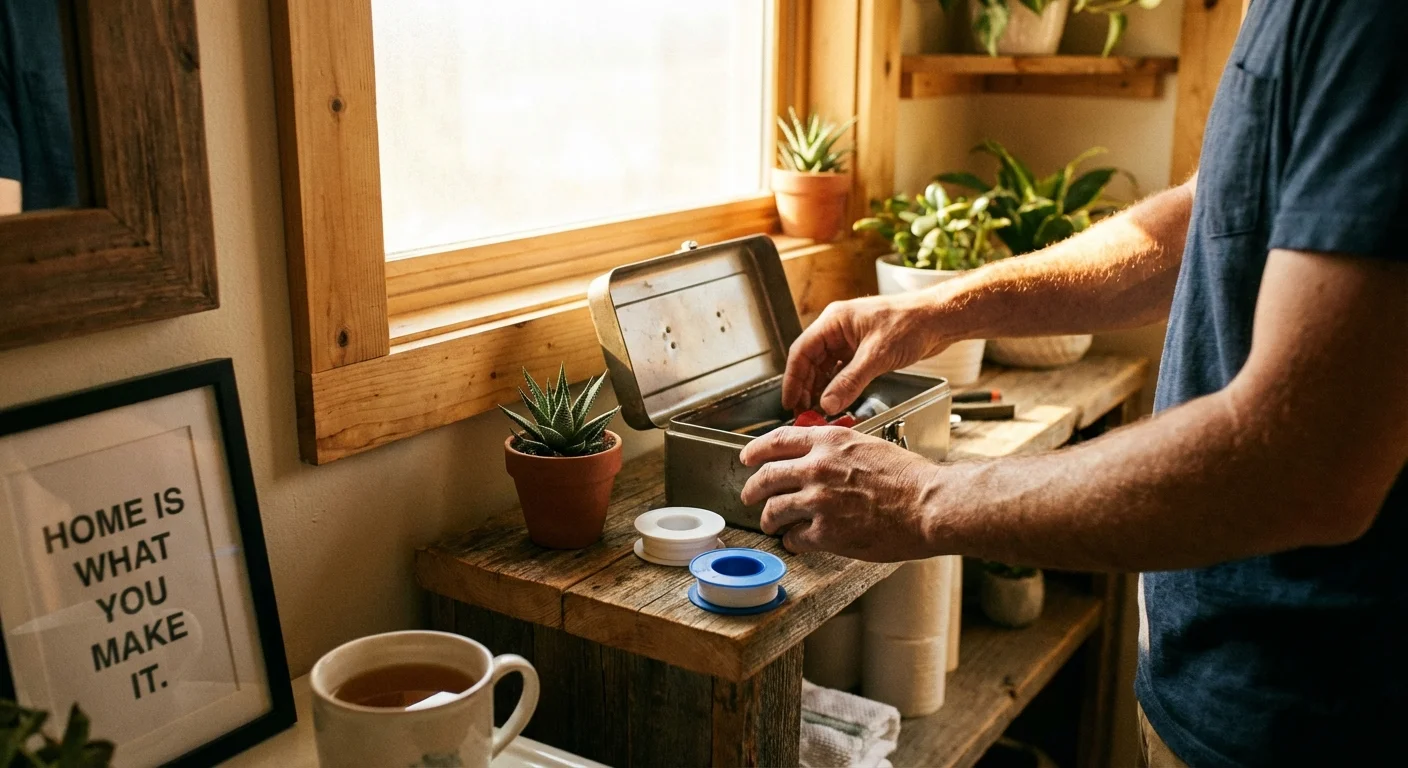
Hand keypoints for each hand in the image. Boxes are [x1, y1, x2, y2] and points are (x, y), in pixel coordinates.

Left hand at [739, 426, 940, 560]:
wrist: (929, 505)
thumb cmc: (910, 478)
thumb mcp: (869, 446)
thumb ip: (839, 449)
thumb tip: (821, 456)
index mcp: (829, 442)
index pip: (777, 440)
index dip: (756, 450)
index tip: (747, 457)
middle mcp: (817, 467)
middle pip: (766, 476)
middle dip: (753, 489)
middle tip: (749, 495)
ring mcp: (818, 500)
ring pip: (773, 509)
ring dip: (769, 519)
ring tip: (771, 523)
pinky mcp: (825, 532)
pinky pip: (794, 537)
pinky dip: (791, 541)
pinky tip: (796, 541)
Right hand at [782, 293, 945, 414]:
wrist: (939, 319)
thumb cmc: (912, 323)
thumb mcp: (876, 356)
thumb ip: (850, 381)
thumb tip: (828, 403)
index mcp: (834, 321)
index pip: (802, 351)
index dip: (793, 379)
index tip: (789, 401)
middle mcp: (838, 329)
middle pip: (810, 361)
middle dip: (805, 387)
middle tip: (803, 412)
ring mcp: (850, 339)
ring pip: (825, 367)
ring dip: (821, 389)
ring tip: (818, 410)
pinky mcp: (863, 349)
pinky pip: (842, 370)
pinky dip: (837, 386)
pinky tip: (837, 400)